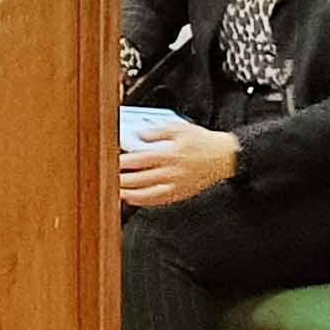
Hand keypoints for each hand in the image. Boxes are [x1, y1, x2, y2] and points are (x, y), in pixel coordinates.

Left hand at [117, 122, 239, 207]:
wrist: (223, 157)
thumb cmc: (201, 141)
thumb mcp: (179, 128)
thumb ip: (157, 130)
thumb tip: (138, 134)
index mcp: (170, 154)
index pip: (140, 160)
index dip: (123, 161)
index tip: (109, 160)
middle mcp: (172, 172)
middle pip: (140, 179)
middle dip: (121, 179)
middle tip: (106, 178)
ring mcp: (176, 185)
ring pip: (147, 194)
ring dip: (129, 193)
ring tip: (115, 190)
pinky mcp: (180, 194)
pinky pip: (158, 201)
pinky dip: (143, 201)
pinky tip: (132, 198)